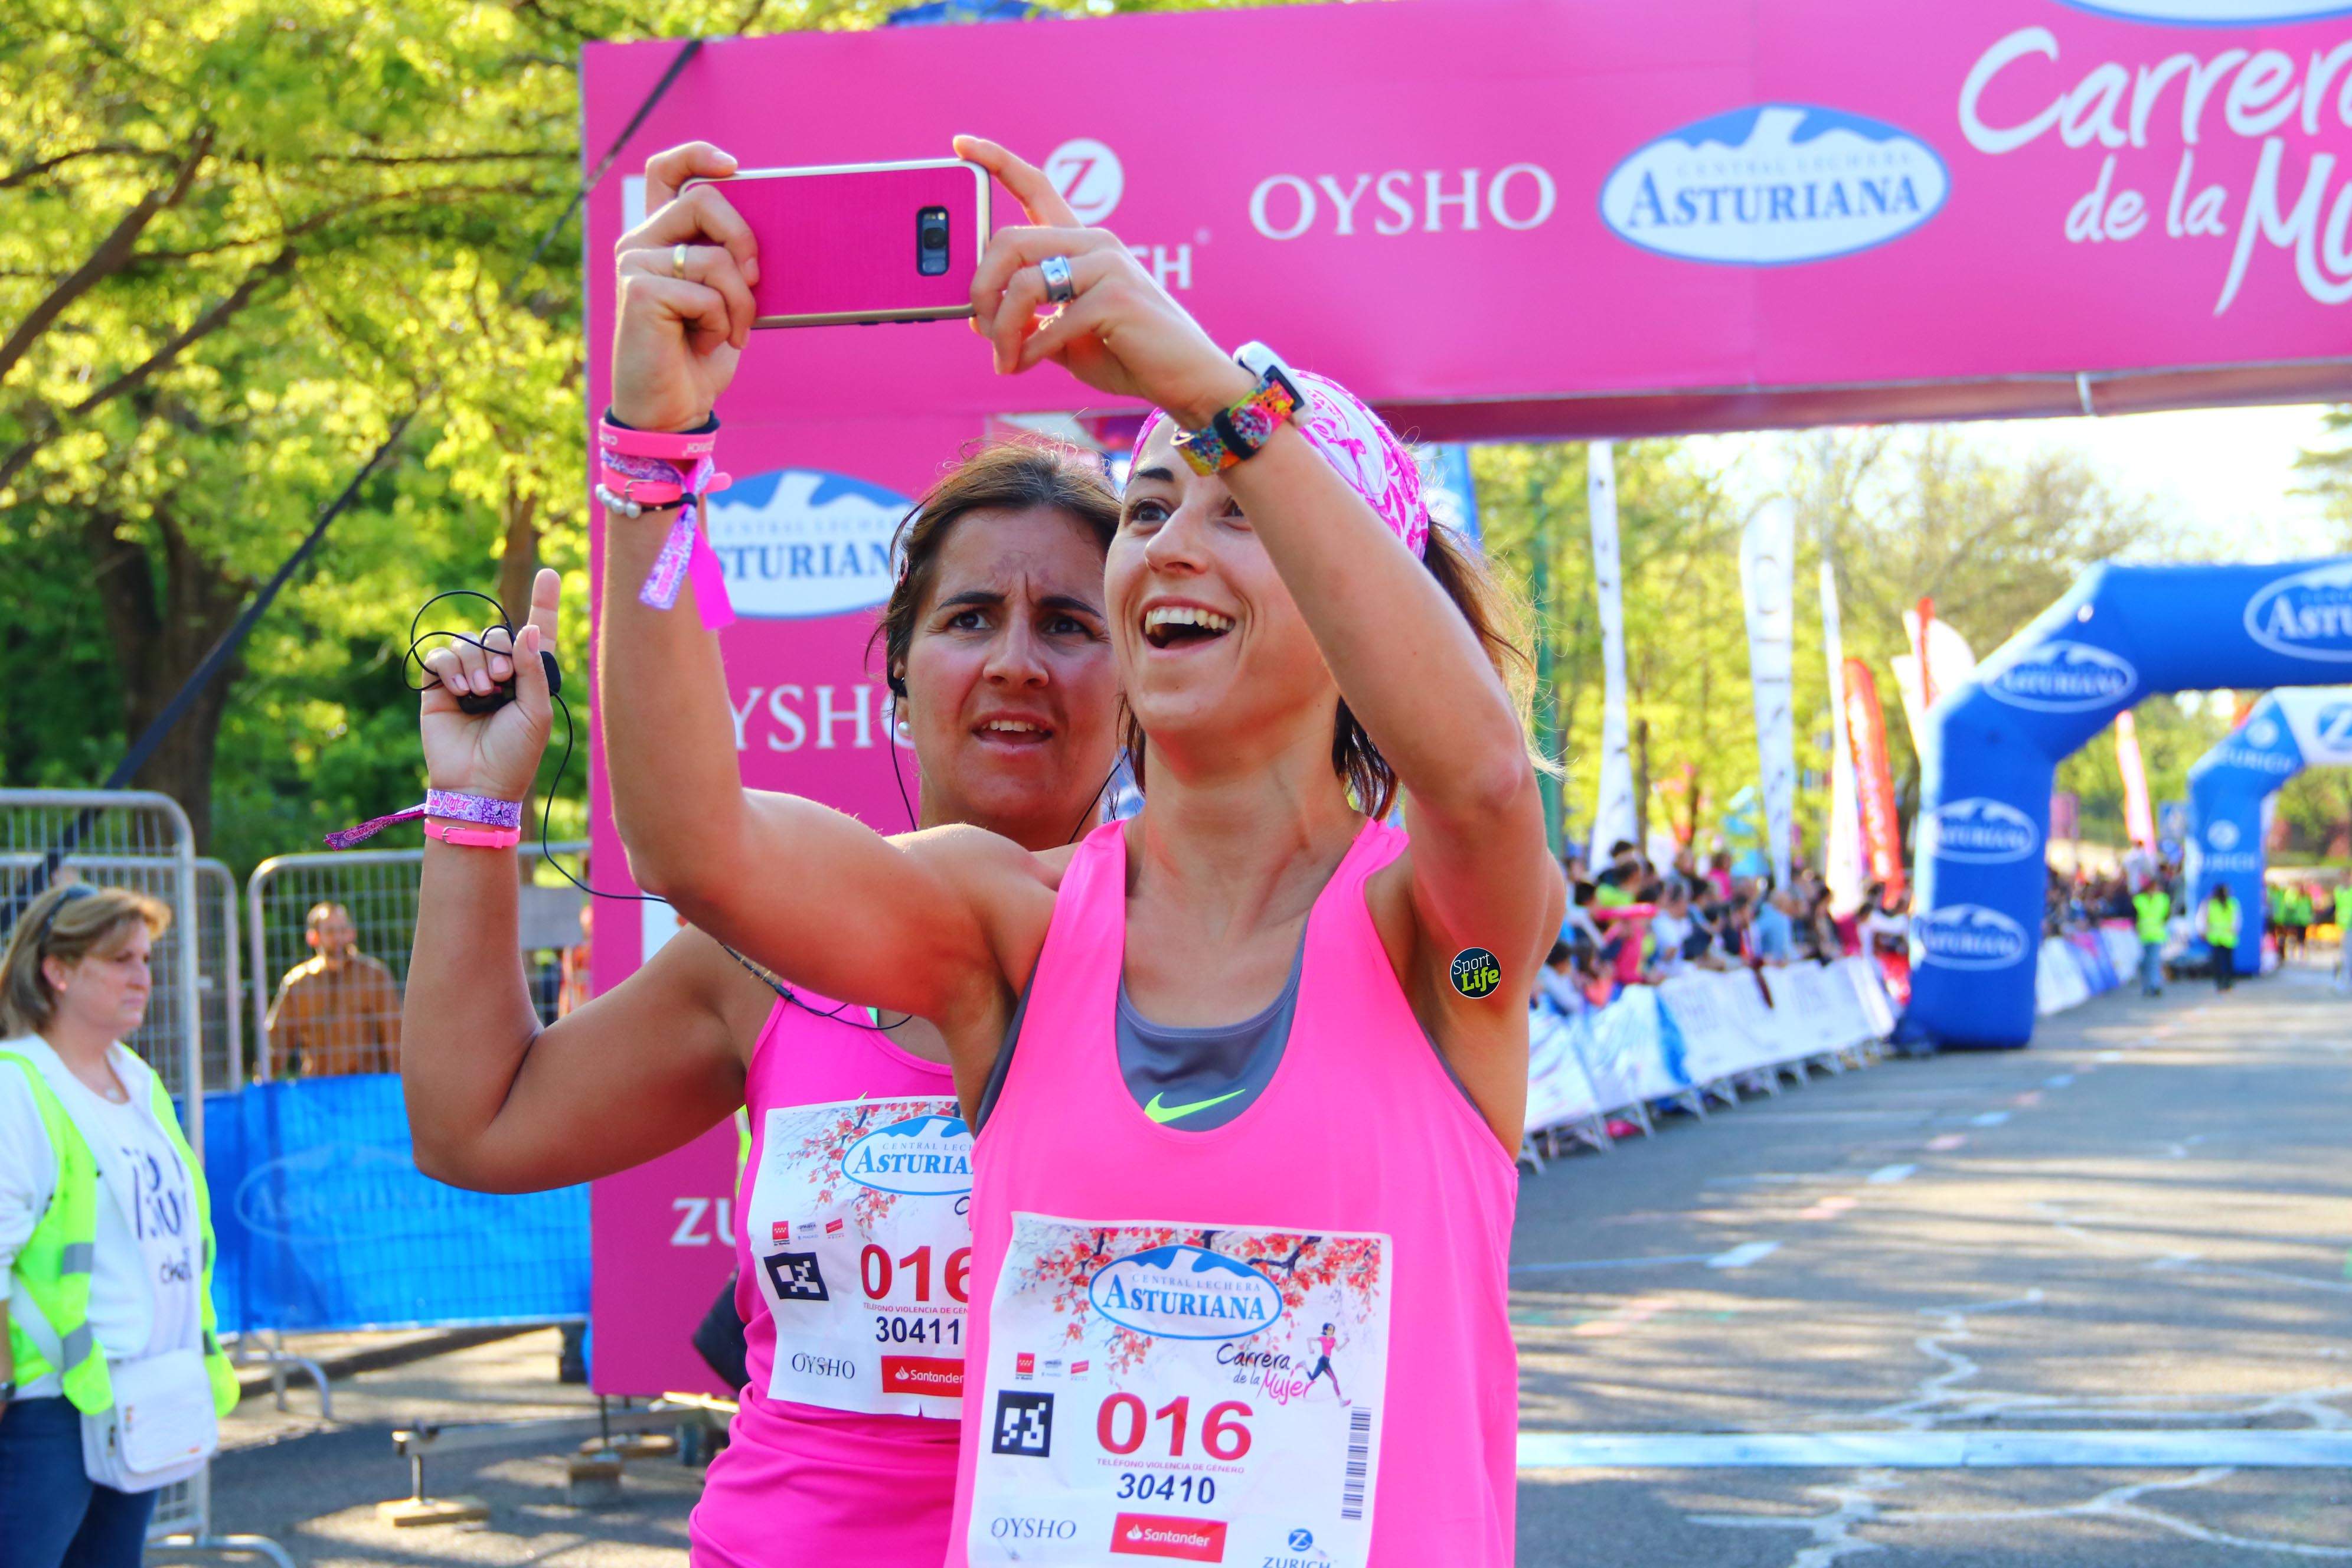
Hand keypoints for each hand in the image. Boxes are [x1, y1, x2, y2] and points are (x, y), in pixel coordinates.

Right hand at [420, 569, 560, 803]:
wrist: (478, 784)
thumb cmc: (514, 754)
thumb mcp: (535, 712)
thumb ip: (533, 670)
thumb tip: (527, 630)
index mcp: (529, 678)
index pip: (536, 634)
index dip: (543, 603)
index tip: (549, 574)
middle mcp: (499, 673)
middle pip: (499, 635)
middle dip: (501, 650)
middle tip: (501, 680)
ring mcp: (468, 678)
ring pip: (468, 642)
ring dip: (475, 662)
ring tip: (480, 692)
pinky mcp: (438, 686)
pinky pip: (439, 655)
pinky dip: (449, 666)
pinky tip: (458, 690)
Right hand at [611, 143, 762, 432]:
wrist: (672, 408)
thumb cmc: (699, 353)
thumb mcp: (723, 298)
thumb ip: (729, 260)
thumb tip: (770, 235)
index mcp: (659, 236)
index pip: (666, 171)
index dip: (698, 155)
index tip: (734, 166)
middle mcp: (640, 242)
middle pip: (703, 200)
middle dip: (745, 238)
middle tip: (756, 280)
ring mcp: (634, 264)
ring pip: (714, 254)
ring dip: (741, 299)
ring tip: (733, 330)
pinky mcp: (640, 291)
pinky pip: (707, 291)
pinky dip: (723, 322)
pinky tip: (708, 343)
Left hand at [956, 136, 1251, 425]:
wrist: (1185, 379)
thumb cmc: (1125, 353)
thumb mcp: (1062, 333)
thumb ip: (1026, 319)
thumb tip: (976, 317)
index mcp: (1081, 243)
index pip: (1036, 187)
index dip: (996, 161)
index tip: (960, 144)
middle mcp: (1095, 242)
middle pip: (1009, 240)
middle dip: (981, 288)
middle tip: (979, 326)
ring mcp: (1108, 265)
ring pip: (1024, 283)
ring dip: (1002, 330)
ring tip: (1004, 359)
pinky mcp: (1117, 297)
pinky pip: (1050, 322)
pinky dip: (1028, 351)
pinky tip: (1024, 367)